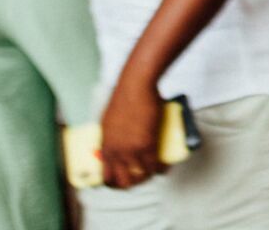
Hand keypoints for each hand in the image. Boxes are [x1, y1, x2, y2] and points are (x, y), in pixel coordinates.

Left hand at [100, 73, 166, 189]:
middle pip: (122, 180)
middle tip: (141, 178)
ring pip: (140, 175)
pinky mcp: (147, 144)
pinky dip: (160, 169)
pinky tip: (163, 168)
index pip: (106, 175)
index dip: (115, 182)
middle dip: (132, 183)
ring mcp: (131, 149)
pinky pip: (154, 165)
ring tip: (153, 172)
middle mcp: (116, 151)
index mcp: (104, 146)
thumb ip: (112, 136)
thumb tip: (119, 143)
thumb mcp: (109, 121)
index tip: (123, 180)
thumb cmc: (125, 97)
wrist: (136, 86)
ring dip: (148, 177)